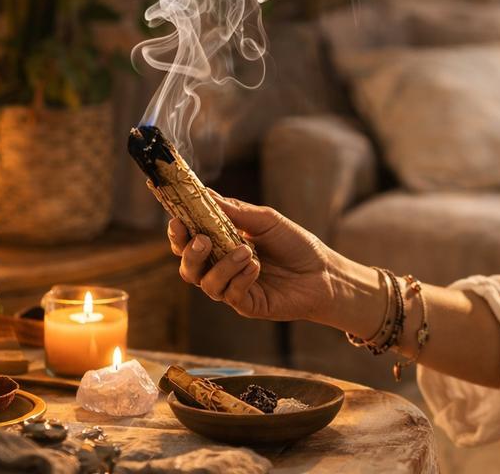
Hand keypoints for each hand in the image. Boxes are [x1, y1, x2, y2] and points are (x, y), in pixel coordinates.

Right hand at [167, 199, 340, 322]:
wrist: (324, 271)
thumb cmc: (295, 244)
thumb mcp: (266, 220)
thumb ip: (236, 211)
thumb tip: (205, 194)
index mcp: (222, 243)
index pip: (189, 238)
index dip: (177, 229)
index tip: (175, 216)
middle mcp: (222, 267)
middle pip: (188, 266)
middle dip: (188, 252)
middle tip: (201, 239)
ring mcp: (232, 287)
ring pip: (205, 282)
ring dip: (222, 264)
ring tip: (246, 251)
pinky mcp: (246, 305)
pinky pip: (230, 294)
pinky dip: (240, 278)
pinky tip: (257, 267)